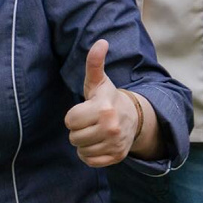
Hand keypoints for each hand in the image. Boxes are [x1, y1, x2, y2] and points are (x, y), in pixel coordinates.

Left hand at [64, 39, 138, 166]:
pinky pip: (90, 161)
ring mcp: (115, 143)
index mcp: (103, 108)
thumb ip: (94, 63)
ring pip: (81, 150)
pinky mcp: (117, 157)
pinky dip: (90, 155)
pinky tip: (98, 143)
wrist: (133, 118)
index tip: (85, 110)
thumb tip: (101, 42)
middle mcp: (111, 127)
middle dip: (78, 129)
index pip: (70, 120)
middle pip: (73, 137)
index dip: (74, 115)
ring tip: (95, 131)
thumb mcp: (99, 81)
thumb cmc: (107, 98)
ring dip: (84, 142)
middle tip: (90, 121)